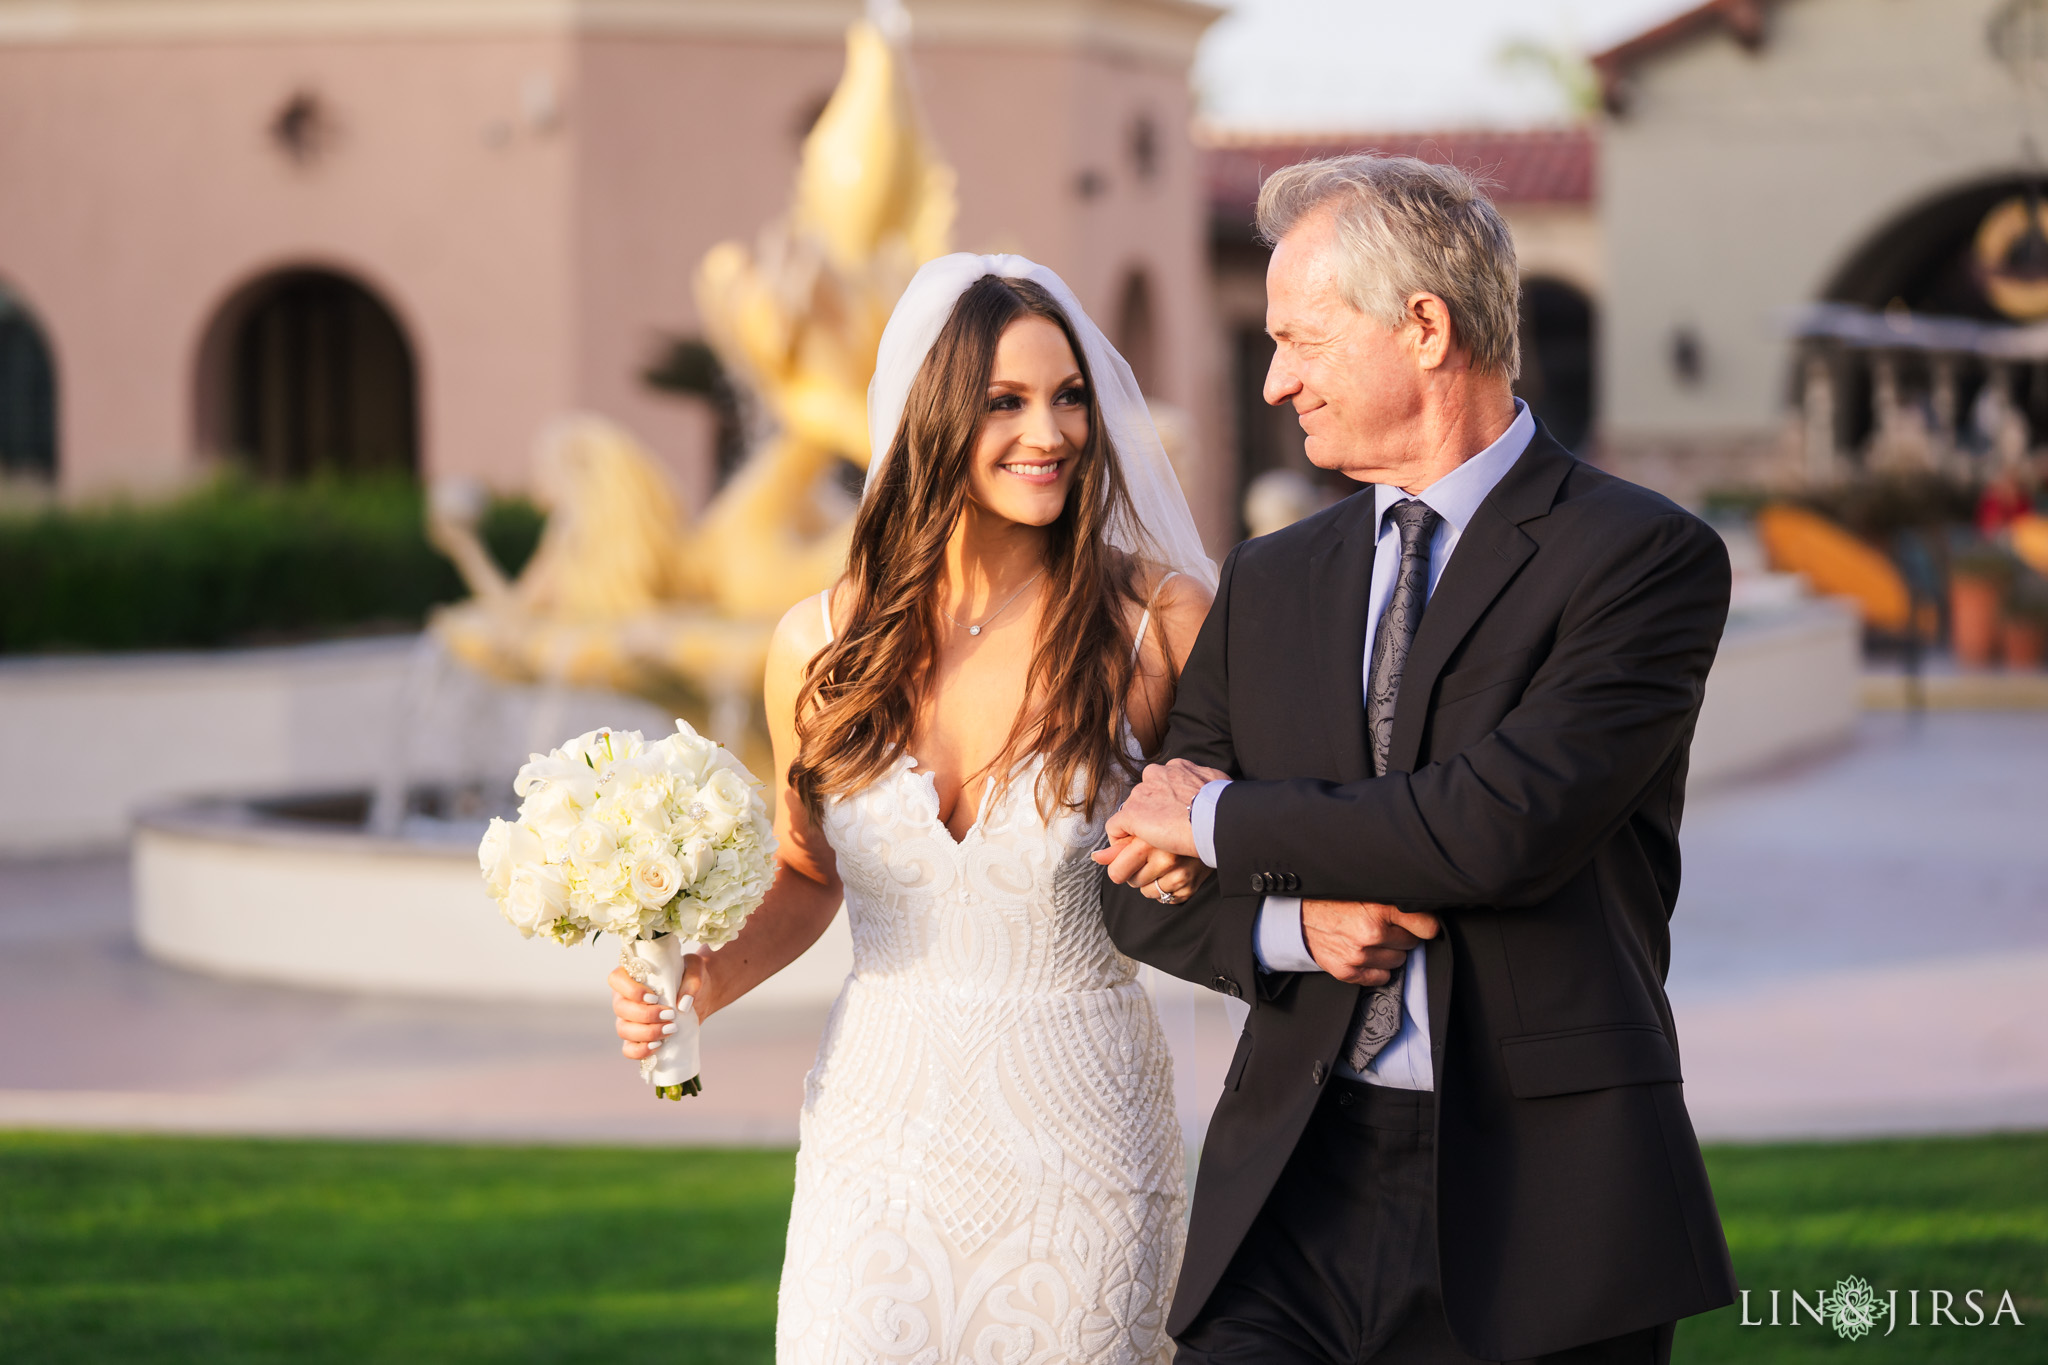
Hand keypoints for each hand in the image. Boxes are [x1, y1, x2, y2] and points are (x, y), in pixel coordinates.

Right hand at [609, 958, 706, 1060]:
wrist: (698, 997)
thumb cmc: (690, 978)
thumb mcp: (697, 969)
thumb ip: (693, 980)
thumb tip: (682, 1004)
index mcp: (632, 975)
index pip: (616, 979)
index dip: (631, 990)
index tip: (654, 998)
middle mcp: (625, 997)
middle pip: (620, 1008)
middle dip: (645, 1015)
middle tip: (670, 1015)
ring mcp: (627, 1019)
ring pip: (623, 1029)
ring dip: (646, 1033)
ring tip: (670, 1030)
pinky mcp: (636, 1038)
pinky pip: (628, 1049)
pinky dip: (640, 1050)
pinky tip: (658, 1046)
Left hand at [1093, 834, 1212, 901]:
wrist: (1213, 825)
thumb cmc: (1175, 822)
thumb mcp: (1144, 828)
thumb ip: (1119, 845)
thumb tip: (1097, 858)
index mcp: (1148, 841)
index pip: (1117, 872)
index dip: (1118, 865)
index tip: (1126, 857)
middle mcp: (1165, 859)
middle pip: (1132, 882)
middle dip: (1135, 872)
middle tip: (1148, 857)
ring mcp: (1179, 874)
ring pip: (1148, 892)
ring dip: (1152, 882)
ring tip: (1163, 864)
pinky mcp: (1190, 886)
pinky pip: (1166, 899)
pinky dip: (1168, 889)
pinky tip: (1174, 872)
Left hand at [1103, 758, 1229, 859]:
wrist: (1215, 818)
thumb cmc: (1223, 804)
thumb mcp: (1216, 782)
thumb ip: (1205, 780)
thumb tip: (1209, 785)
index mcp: (1176, 768)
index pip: (1160, 783)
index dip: (1164, 803)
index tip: (1172, 817)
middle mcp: (1155, 775)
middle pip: (1144, 797)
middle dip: (1150, 815)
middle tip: (1162, 834)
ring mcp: (1141, 795)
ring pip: (1130, 813)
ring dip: (1138, 829)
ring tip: (1148, 847)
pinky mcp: (1132, 815)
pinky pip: (1116, 829)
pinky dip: (1121, 841)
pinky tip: (1132, 852)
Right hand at [1301, 900, 1440, 986]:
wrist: (1298, 917)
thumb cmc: (1333, 901)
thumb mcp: (1365, 890)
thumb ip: (1392, 898)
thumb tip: (1424, 906)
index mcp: (1378, 909)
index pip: (1426, 926)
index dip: (1424, 923)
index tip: (1420, 922)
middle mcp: (1371, 933)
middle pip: (1411, 944)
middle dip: (1401, 935)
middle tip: (1385, 925)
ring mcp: (1359, 955)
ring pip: (1398, 961)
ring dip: (1389, 952)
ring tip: (1373, 939)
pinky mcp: (1348, 971)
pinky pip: (1381, 977)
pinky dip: (1377, 968)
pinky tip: (1366, 953)